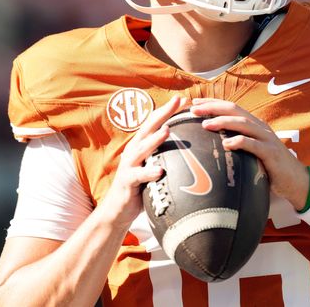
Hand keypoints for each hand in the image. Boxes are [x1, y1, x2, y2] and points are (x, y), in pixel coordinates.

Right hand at [103, 95, 189, 226]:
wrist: (117, 210)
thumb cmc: (140, 187)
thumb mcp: (153, 167)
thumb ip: (166, 156)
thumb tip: (193, 150)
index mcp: (142, 145)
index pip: (156, 122)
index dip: (169, 110)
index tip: (185, 99)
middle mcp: (134, 150)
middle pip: (149, 128)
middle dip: (163, 114)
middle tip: (178, 102)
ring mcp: (129, 165)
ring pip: (142, 148)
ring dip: (154, 139)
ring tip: (167, 130)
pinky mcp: (127, 181)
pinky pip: (139, 176)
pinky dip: (149, 172)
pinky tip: (160, 171)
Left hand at [190, 98, 309, 209]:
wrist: (297, 180)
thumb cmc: (270, 167)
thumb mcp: (252, 151)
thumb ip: (238, 143)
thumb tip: (212, 145)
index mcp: (254, 125)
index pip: (231, 107)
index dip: (213, 102)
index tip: (194, 101)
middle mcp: (260, 127)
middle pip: (234, 110)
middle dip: (213, 107)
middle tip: (194, 108)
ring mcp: (266, 139)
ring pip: (243, 124)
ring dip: (223, 122)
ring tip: (205, 124)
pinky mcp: (271, 153)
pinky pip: (254, 145)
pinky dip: (239, 142)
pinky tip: (226, 144)